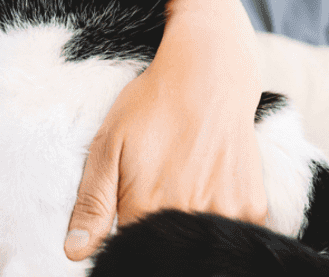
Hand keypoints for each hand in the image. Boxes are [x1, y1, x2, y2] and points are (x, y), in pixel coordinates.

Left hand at [64, 0, 267, 260]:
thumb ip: (92, 205)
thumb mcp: (107, 147)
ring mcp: (227, 214)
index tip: (128, 210)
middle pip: (166, 247)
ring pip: (198, 241)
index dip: (124, 236)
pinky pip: (231, 233)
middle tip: (158, 182)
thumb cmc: (151, 107)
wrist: (210, 75)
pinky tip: (205, 183)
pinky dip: (215, 218)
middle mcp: (190, 217)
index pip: (131, 250)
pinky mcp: (254, 208)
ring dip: (185, 222)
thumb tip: (74, 254)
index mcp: (148, 209)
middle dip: (154, 228)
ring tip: (181, 177)